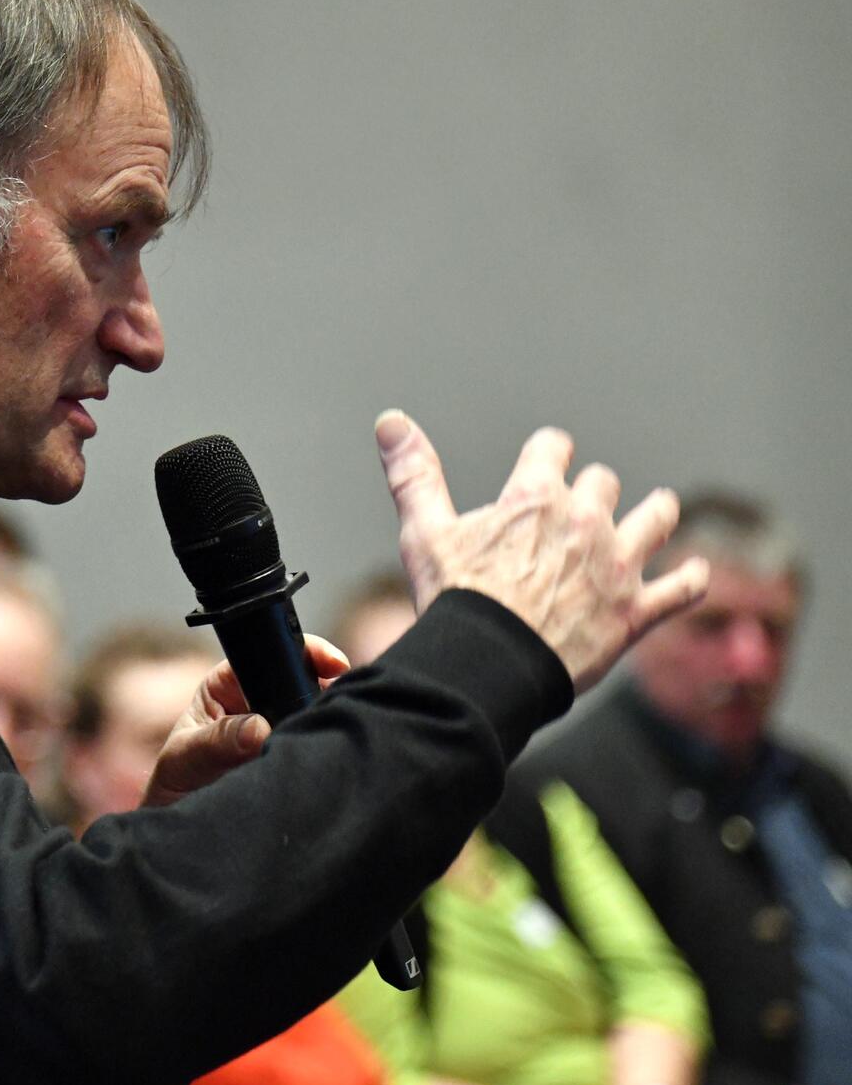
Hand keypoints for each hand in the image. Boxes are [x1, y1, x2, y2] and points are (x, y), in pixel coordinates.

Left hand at [141, 635, 349, 808]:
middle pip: (303, 682)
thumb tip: (258, 728)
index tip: (331, 665)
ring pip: (315, 715)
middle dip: (324, 691)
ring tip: (329, 739)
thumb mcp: (187, 756)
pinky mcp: (295, 756)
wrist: (182, 825)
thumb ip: (218, 741)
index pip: (271, 653)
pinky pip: (318, 747)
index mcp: (229, 683)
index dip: (305, 652)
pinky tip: (331, 759)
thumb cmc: (176, 782)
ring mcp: (280, 728)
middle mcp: (258, 701)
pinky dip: (326, 750)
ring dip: (325, 724)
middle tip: (336, 707)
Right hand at [375, 411, 708, 692]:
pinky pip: (684, 588)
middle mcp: (585, 521)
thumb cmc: (454, 599)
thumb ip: (413, 474)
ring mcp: (617, 565)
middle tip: (581, 507)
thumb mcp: (424, 531)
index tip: (547, 458)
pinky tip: (694, 573)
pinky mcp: (637, 610)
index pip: (553, 447)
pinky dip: (690, 579)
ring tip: (657, 510)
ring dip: (656, 513)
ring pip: (658, 518)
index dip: (548, 452)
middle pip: (603, 483)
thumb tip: (391, 421)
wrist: (489, 664)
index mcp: (535, 497)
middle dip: (592, 491)